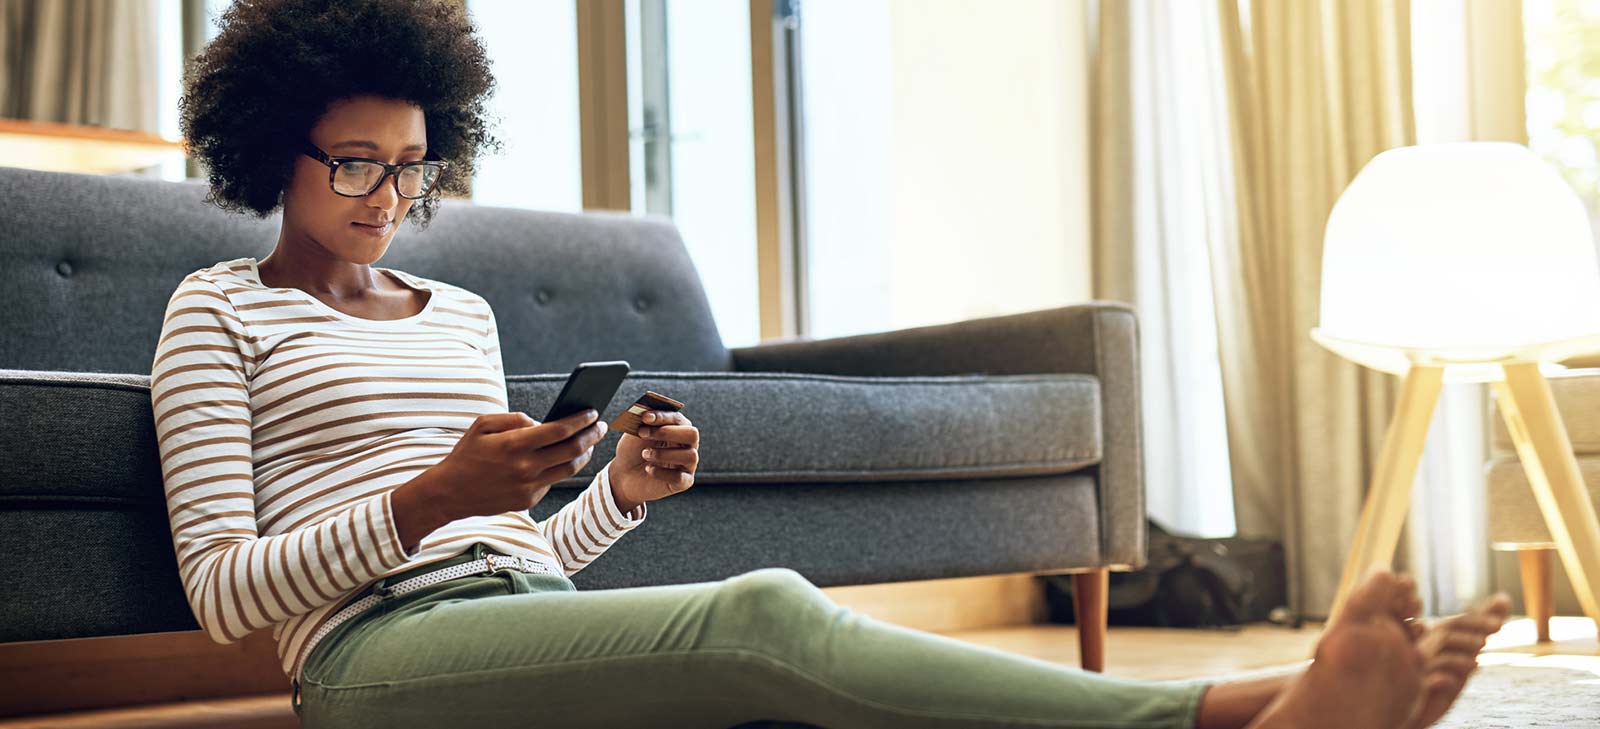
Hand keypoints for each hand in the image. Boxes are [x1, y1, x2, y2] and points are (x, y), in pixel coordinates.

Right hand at [427, 409, 608, 518]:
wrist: (449, 493)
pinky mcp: (528, 501)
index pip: (560, 430)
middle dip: (592, 436)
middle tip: (600, 426)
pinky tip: (564, 458)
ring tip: (589, 442)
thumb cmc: (466, 454)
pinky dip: (560, 468)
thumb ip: (515, 418)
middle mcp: (525, 467)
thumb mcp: (483, 424)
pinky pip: (552, 482)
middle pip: (573, 450)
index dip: (581, 420)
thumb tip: (542, 422)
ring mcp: (528, 487)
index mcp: (514, 444)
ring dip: (584, 454)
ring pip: (569, 469)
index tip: (593, 412)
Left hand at [608, 410, 698, 511]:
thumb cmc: (633, 451)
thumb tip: (647, 412)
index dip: (663, 416)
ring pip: (690, 456)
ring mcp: (687, 465)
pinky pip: (680, 477)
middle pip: (692, 434)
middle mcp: (687, 445)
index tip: (645, 417)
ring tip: (645, 454)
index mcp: (678, 429)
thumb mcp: (635, 433)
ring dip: (663, 454)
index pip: (678, 419)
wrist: (624, 475)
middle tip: (644, 433)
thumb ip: (643, 422)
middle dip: (667, 432)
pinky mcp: (683, 483)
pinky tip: (649, 469)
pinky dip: (662, 472)